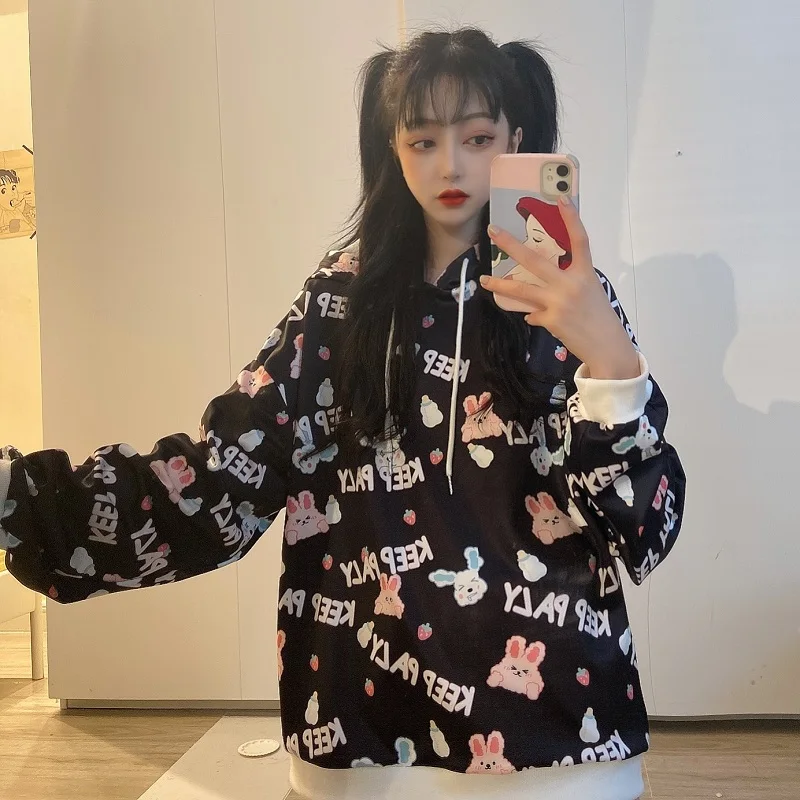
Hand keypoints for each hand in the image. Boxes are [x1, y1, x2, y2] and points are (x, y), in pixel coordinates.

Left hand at [479, 196, 639, 379]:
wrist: (607, 347)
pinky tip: (532, 318)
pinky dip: (531, 315)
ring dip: (500, 284)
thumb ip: (569, 284)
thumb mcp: (590, 293)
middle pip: (535, 259)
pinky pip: (532, 314)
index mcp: (585, 273)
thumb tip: (545, 286)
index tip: (561, 198)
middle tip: (493, 231)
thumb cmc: (599, 318)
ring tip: (485, 280)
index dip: (571, 218)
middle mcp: (571, 284)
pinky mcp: (551, 319)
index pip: (579, 240)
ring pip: (521, 289)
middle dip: (511, 244)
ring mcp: (559, 301)